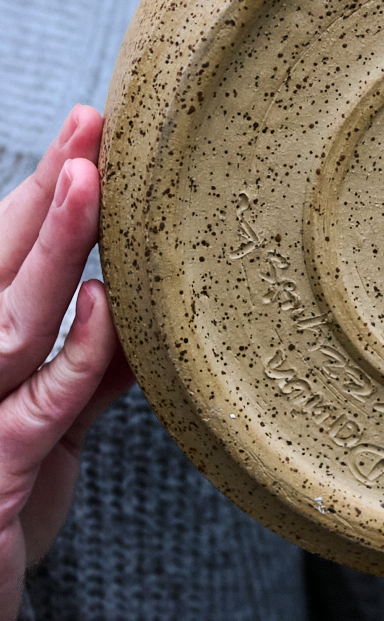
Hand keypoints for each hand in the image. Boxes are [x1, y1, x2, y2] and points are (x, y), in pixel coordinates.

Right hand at [0, 107, 134, 620]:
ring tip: (88, 181)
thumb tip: (133, 307)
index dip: (40, 189)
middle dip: (45, 192)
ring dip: (53, 248)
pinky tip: (106, 304)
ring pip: (9, 319)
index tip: (86, 130)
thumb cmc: (6, 495)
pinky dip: (77, 352)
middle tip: (89, 125)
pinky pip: (42, 402)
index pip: (1, 252)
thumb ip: (86, 369)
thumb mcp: (49, 424)